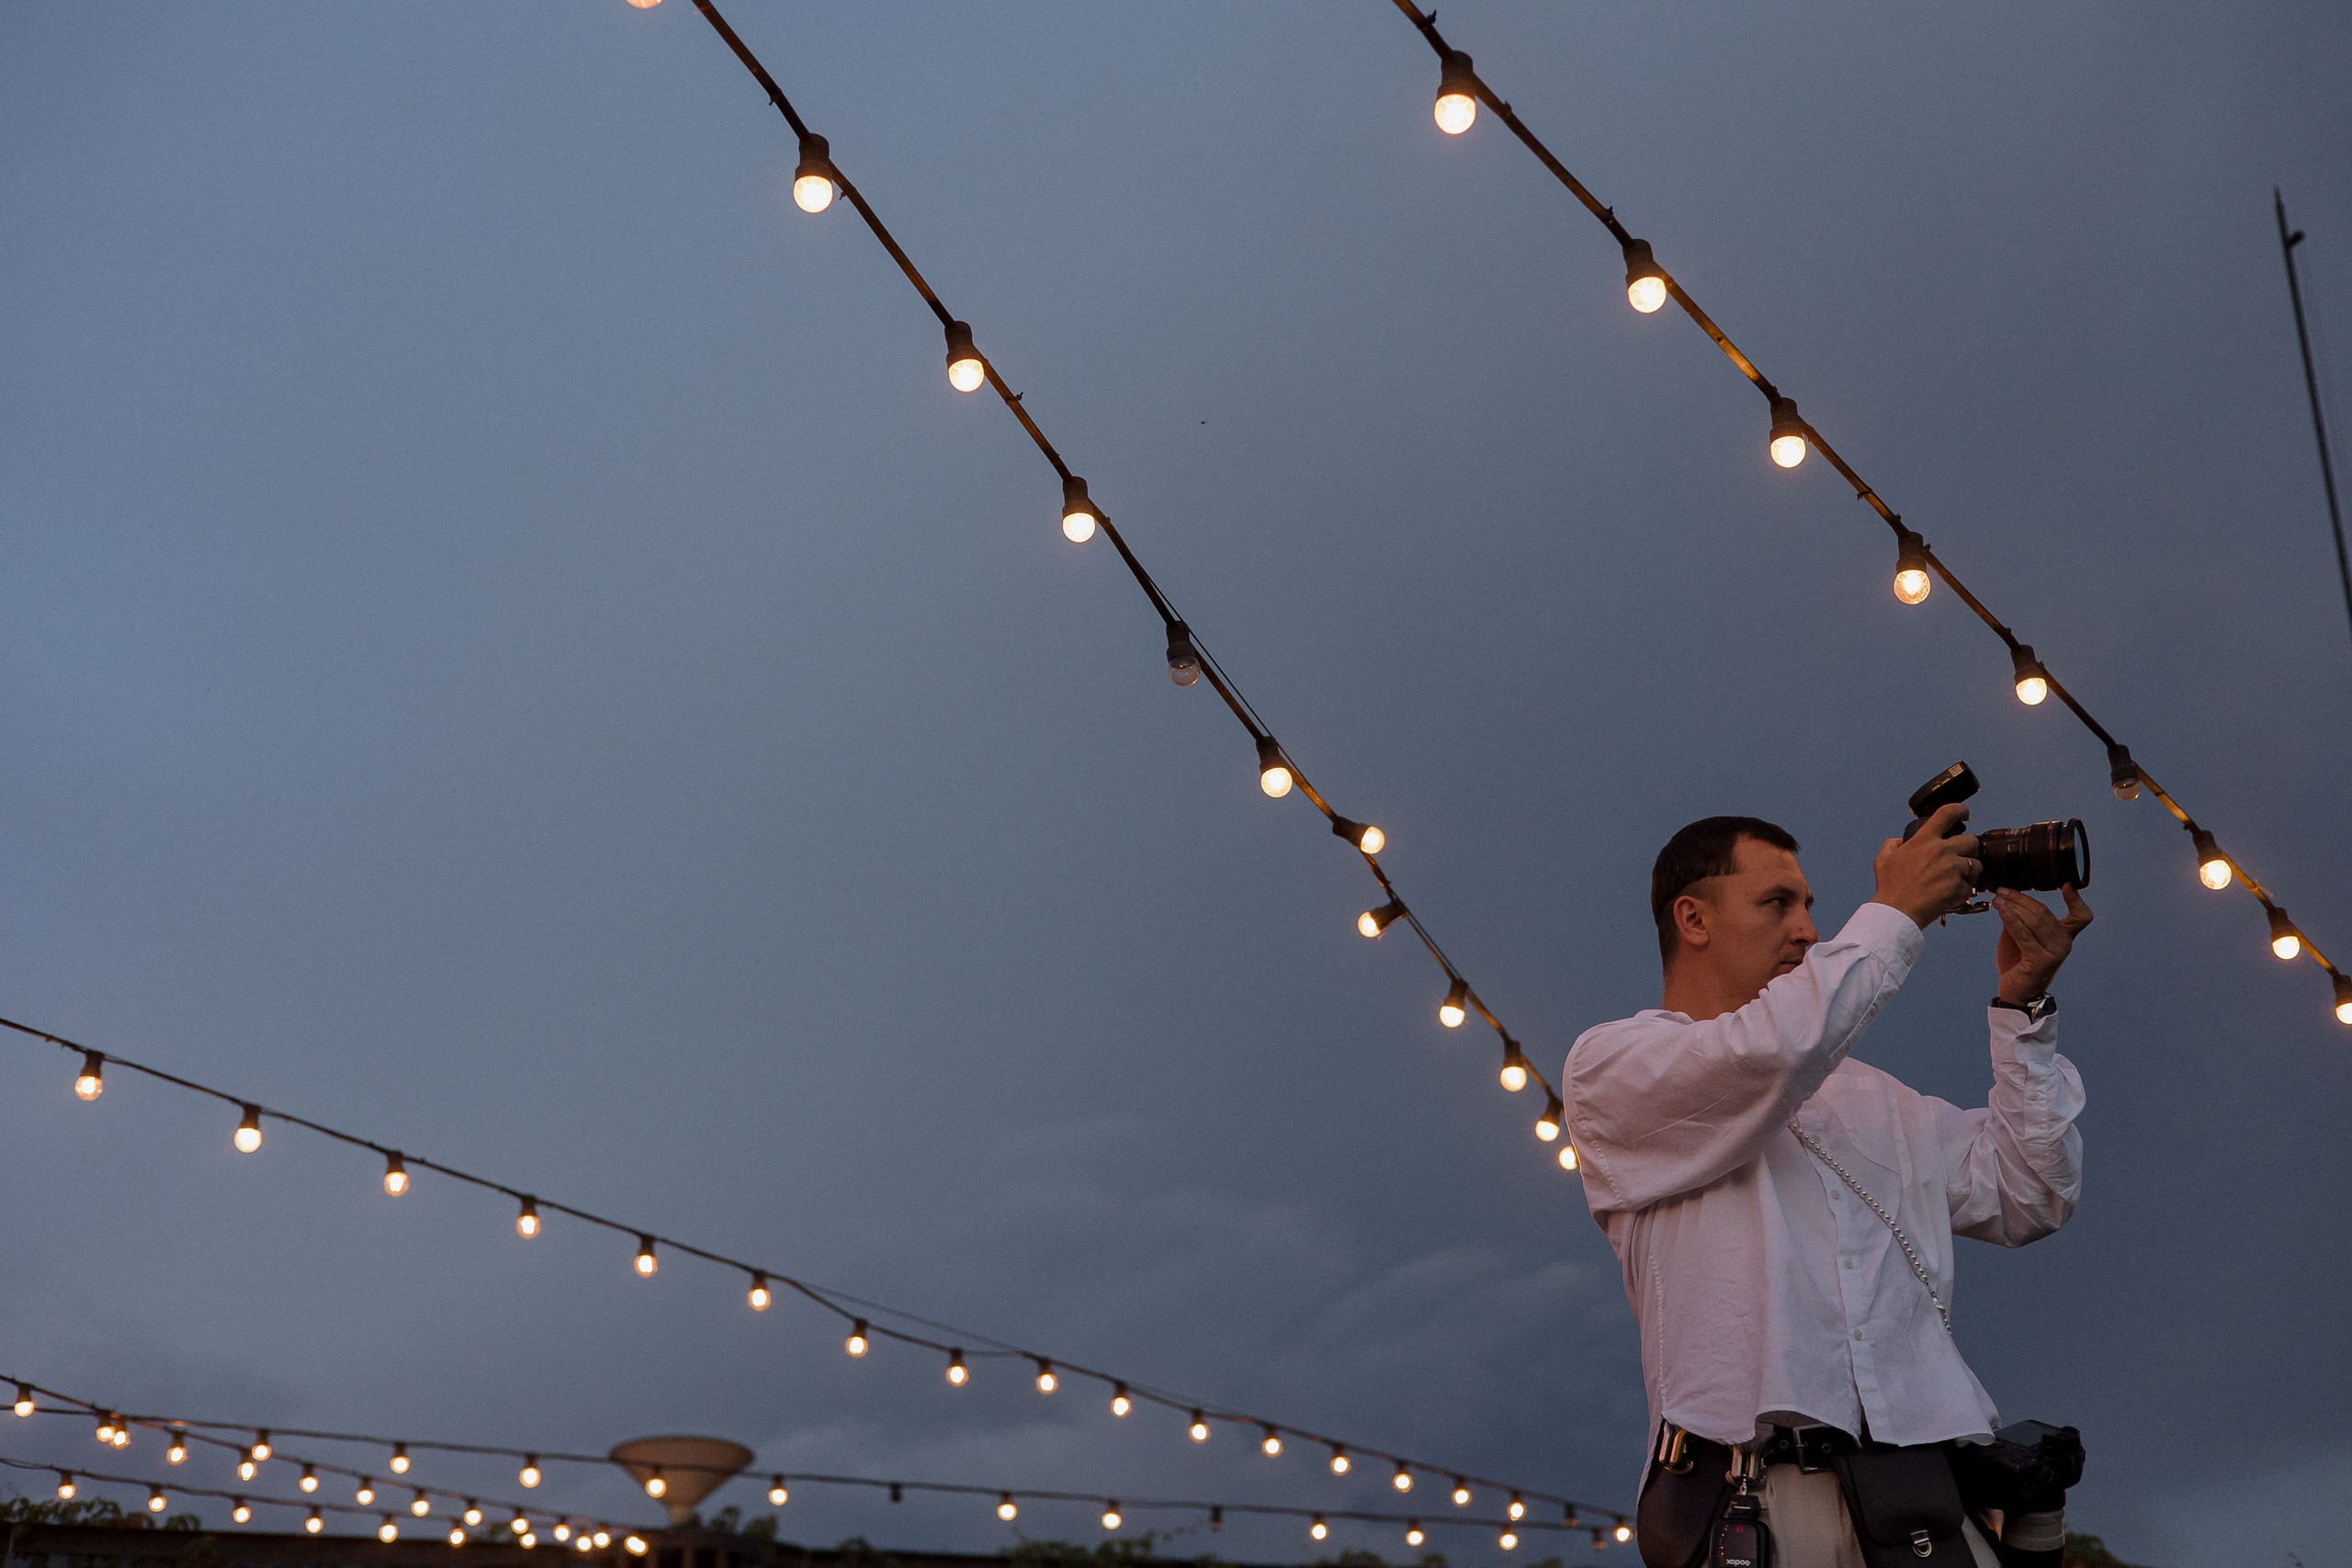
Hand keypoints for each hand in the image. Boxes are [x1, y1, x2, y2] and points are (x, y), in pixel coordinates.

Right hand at [1871, 803, 1980, 927]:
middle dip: (1968, 849)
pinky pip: (1971, 887)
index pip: (1948, 813)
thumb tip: (1900, 840)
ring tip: (1956, 880)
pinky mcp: (1959, 888)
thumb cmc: (1889, 887)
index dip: (1960, 810)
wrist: (1896, 913)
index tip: (1965, 815)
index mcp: (1924, 840)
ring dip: (1970, 872)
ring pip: (1976, 864)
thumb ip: (1892, 844)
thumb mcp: (1882, 859)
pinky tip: (1951, 896)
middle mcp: (1942, 851)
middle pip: (1972, 840)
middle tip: (1959, 859)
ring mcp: (1952, 869)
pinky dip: (1963, 893)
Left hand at [1993, 886, 2092, 1003]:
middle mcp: (2064, 943)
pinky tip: (2000, 911)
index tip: (2067, 884)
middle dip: (2021, 899)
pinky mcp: (2041, 961)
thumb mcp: (2021, 934)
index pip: (2081, 916)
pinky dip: (2011, 919)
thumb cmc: (2018, 961)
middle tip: (2002, 891)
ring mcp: (2055, 953)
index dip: (2077, 900)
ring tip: (1997, 899)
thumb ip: (2021, 917)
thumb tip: (2008, 897)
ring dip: (2013, 907)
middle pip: (2044, 913)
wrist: (2015, 991)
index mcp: (2065, 935)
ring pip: (2035, 921)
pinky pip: (2024, 935)